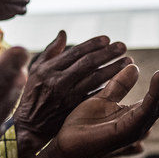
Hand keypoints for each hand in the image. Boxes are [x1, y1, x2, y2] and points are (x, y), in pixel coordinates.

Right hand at [12, 31, 131, 144]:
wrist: (30, 124)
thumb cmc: (33, 92)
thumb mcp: (36, 70)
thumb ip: (50, 52)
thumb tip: (63, 33)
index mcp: (48, 69)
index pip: (75, 53)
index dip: (92, 44)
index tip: (107, 38)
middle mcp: (58, 81)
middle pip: (88, 64)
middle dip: (107, 53)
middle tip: (122, 46)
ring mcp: (68, 97)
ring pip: (95, 79)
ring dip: (114, 69)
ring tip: (128, 61)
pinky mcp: (75, 109)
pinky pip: (95, 95)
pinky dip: (109, 86)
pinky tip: (121, 79)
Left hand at [51, 41, 158, 157]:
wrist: (67, 146)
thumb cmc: (83, 126)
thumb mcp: (103, 98)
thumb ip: (119, 85)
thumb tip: (134, 66)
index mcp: (139, 110)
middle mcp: (144, 118)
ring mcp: (139, 125)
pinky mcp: (128, 129)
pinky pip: (146, 107)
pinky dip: (155, 91)